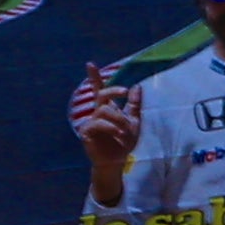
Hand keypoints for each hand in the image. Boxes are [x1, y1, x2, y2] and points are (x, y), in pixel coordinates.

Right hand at [72, 62, 141, 199]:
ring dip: (118, 118)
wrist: (117, 160)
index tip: (90, 64)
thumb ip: (135, 104)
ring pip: (104, 110)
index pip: (101, 90)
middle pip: (102, 94)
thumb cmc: (124, 141)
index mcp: (108, 108)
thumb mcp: (135, 121)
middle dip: (113, 90)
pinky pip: (98, 123)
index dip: (95, 77)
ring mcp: (91, 122)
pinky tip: (117, 133)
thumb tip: (137, 86)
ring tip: (125, 130)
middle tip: (124, 91)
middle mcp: (98, 112)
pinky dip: (110, 126)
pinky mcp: (87, 132)